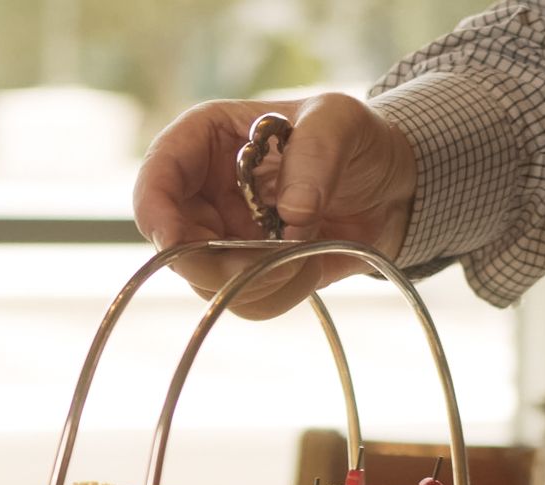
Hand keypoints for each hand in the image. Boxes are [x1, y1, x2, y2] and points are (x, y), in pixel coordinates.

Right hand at [132, 92, 416, 317]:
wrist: (389, 185)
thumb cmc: (352, 139)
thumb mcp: (340, 122)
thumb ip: (316, 156)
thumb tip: (292, 215)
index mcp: (205, 141)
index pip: (157, 176)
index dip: (155, 210)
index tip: (174, 240)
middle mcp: (201, 194)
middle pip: (173, 244)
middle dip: (217, 262)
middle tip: (270, 258)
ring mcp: (220, 239)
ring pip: (207, 283)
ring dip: (259, 278)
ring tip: (304, 250)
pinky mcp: (244, 274)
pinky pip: (244, 301)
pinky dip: (280, 291)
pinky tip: (308, 264)